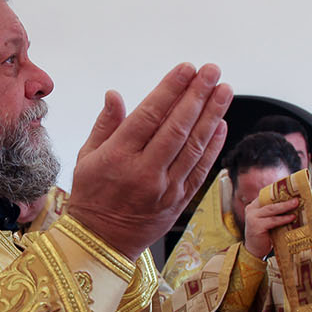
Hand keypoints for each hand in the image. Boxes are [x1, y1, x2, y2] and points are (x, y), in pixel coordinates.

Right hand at [65, 63, 231, 259]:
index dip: (171, 89)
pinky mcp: (179, 201)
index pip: (149, 115)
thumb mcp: (87, 157)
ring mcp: (165, 188)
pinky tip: (221, 124)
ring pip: (194, 146)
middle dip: (197, 94)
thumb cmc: (92, 196)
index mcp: (118, 157)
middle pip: (177, 126)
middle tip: (212, 71)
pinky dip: (213, 146)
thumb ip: (105, 125)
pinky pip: (201, 169)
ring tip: (224, 89)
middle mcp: (144, 172)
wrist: (102, 243)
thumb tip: (115, 94)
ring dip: (212, 115)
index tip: (186, 68)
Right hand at [242, 196, 300, 259]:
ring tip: (296, 204)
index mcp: (254, 206)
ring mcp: (252, 217)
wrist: (254, 251)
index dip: (279, 192)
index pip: (267, 196)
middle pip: (270, 201)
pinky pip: (273, 221)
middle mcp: (251, 209)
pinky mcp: (256, 226)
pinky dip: (283, 219)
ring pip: (271, 209)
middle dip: (284, 199)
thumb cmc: (264, 235)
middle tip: (297, 198)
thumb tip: (293, 204)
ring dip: (285, 207)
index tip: (292, 190)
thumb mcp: (268, 220)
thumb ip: (274, 213)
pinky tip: (292, 218)